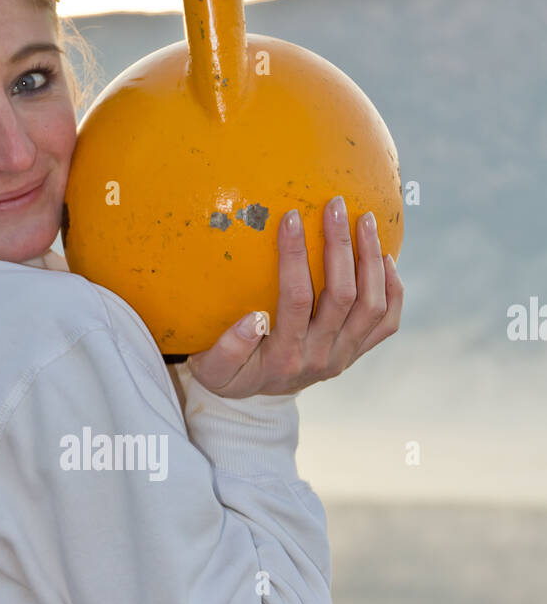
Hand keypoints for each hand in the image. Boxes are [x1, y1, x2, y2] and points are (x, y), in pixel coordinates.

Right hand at [185, 196, 402, 397]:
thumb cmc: (230, 373)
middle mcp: (321, 357)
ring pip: (372, 305)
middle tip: (336, 205)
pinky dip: (393, 288)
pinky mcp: (358, 351)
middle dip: (340, 246)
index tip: (291, 216)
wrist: (256, 398)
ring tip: (365, 219)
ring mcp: (344, 355)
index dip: (295, 256)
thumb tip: (254, 319)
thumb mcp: (212, 369)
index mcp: (285, 357)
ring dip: (372, 259)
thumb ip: (226, 349)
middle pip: (343, 297)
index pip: (296, 300)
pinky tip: (385, 256)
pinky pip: (388, 321)